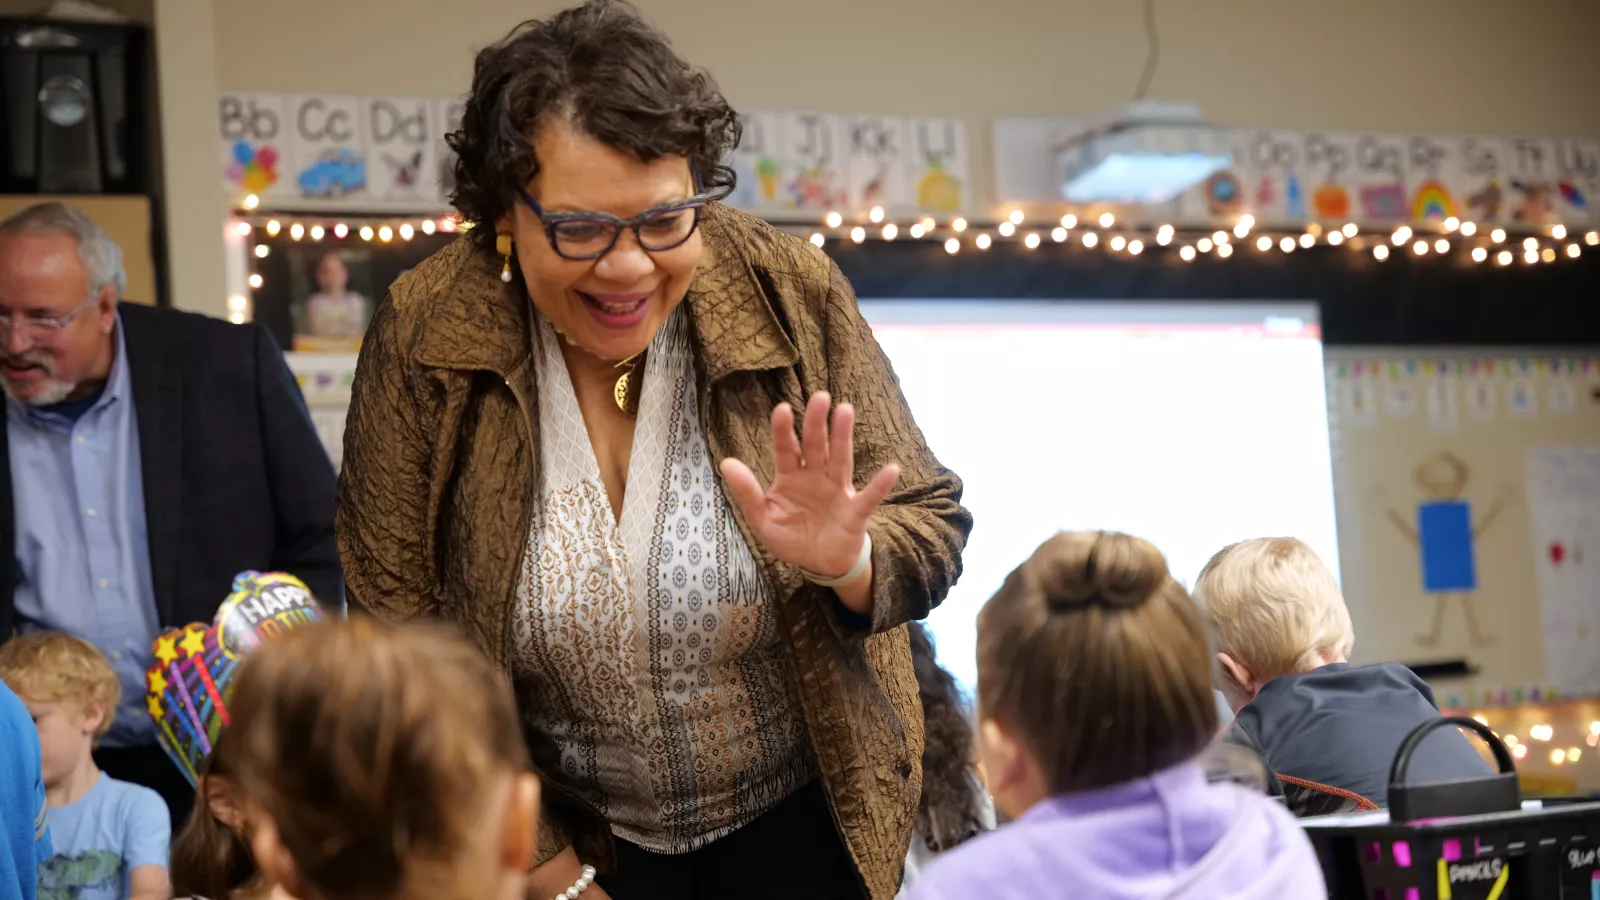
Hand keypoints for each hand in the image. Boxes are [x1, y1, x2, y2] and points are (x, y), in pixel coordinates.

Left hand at [720, 392, 899, 586]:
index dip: (784, 431)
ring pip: (840, 459)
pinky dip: (880, 485)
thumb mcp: (762, 519)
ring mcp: (837, 491)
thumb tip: (726, 462)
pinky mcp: (855, 511)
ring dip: (843, 436)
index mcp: (790, 477)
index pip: (786, 449)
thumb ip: (747, 492)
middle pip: (816, 445)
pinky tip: (891, 469)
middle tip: (820, 397)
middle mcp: (815, 477)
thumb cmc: (791, 537)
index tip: (782, 409)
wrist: (819, 564)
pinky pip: (869, 497)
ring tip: (846, 410)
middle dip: (817, 422)